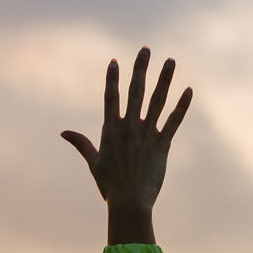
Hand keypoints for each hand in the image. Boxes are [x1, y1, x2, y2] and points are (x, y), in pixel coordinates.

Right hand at [61, 48, 191, 246]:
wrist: (130, 203)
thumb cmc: (110, 184)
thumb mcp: (93, 162)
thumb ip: (81, 144)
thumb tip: (63, 133)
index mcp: (110, 131)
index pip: (111, 98)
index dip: (112, 78)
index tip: (115, 60)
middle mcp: (129, 128)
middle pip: (135, 92)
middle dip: (140, 69)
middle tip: (146, 49)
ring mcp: (147, 135)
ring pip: (158, 101)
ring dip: (165, 79)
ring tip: (171, 61)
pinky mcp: (163, 145)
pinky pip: (174, 121)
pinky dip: (182, 106)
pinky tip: (189, 90)